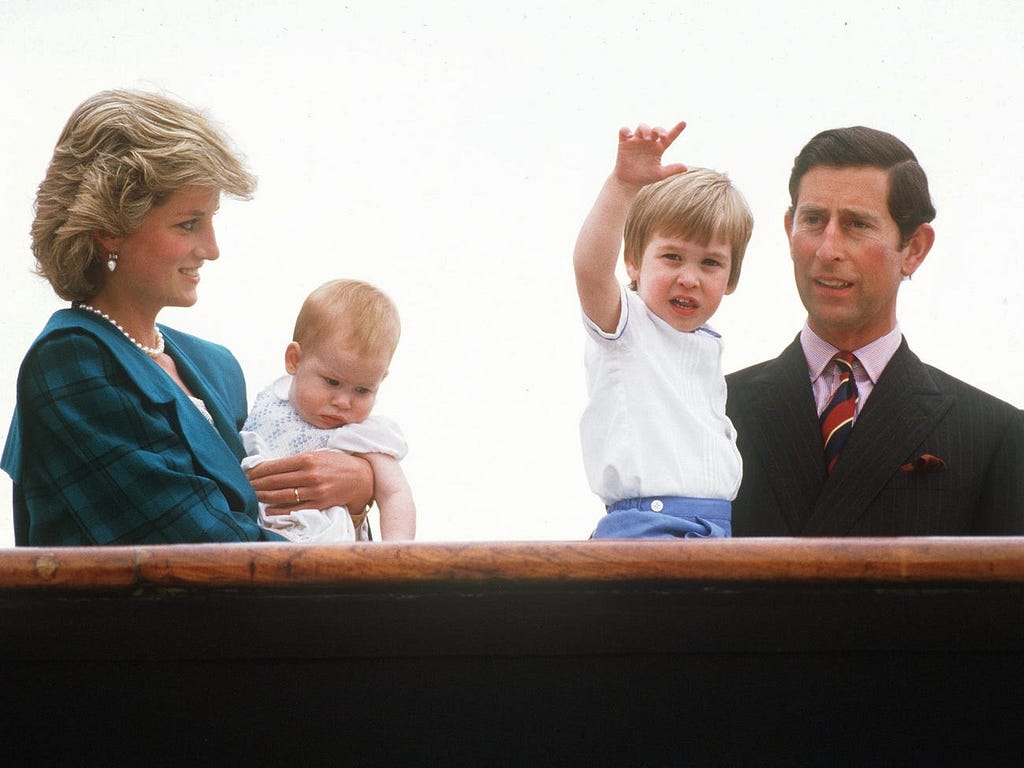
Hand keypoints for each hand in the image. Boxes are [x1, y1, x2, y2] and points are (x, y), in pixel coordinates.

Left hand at [246, 451, 373, 514]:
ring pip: (282, 495)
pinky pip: (295, 508)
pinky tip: (268, 509)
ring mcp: (315, 491)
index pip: (275, 466)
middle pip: (275, 481)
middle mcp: (310, 475)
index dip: (257, 470)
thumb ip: (298, 461)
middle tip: (243, 485)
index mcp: (308, 459)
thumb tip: (272, 467)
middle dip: (256, 483)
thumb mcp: (318, 454)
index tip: (246, 473)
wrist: (362, 477)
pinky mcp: (320, 503)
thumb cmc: (338, 463)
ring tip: (253, 495)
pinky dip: (279, 509)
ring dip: (264, 496)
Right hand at [613, 121, 687, 188]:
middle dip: (659, 130)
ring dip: (646, 130)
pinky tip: (630, 135)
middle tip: (662, 136)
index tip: (684, 123)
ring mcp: (636, 141)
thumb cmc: (645, 178)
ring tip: (646, 139)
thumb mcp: (659, 174)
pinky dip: (626, 130)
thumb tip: (685, 168)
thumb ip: (672, 169)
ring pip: (642, 127)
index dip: (677, 130)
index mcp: (658, 148)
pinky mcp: (624, 142)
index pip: (669, 137)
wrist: (628, 183)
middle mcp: (648, 142)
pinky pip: (624, 130)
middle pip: (655, 129)